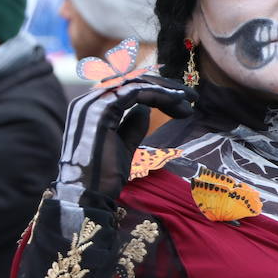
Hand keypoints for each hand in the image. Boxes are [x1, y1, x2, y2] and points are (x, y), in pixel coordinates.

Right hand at [56, 75, 195, 209]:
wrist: (87, 196)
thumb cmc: (103, 178)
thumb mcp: (122, 147)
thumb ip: (131, 127)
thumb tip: (144, 110)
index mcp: (91, 108)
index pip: (126, 89)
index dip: (155, 92)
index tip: (180, 104)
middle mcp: (89, 101)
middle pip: (133, 81)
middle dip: (164, 86)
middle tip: (190, 95)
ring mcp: (94, 103)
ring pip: (137, 84)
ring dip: (166, 90)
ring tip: (190, 99)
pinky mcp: (103, 109)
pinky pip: (138, 93)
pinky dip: (160, 96)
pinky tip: (178, 102)